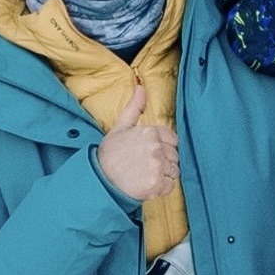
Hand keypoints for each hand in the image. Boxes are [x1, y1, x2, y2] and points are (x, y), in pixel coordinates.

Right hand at [93, 81, 178, 206]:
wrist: (99, 179)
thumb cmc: (110, 154)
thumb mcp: (120, 127)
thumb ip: (134, 108)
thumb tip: (141, 86)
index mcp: (150, 132)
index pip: (173, 139)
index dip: (163, 147)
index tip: (149, 153)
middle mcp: (155, 147)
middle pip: (174, 156)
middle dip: (163, 162)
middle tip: (144, 165)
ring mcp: (156, 166)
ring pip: (174, 171)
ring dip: (163, 175)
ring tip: (144, 174)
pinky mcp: (156, 184)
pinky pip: (170, 186)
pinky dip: (161, 188)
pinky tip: (146, 184)